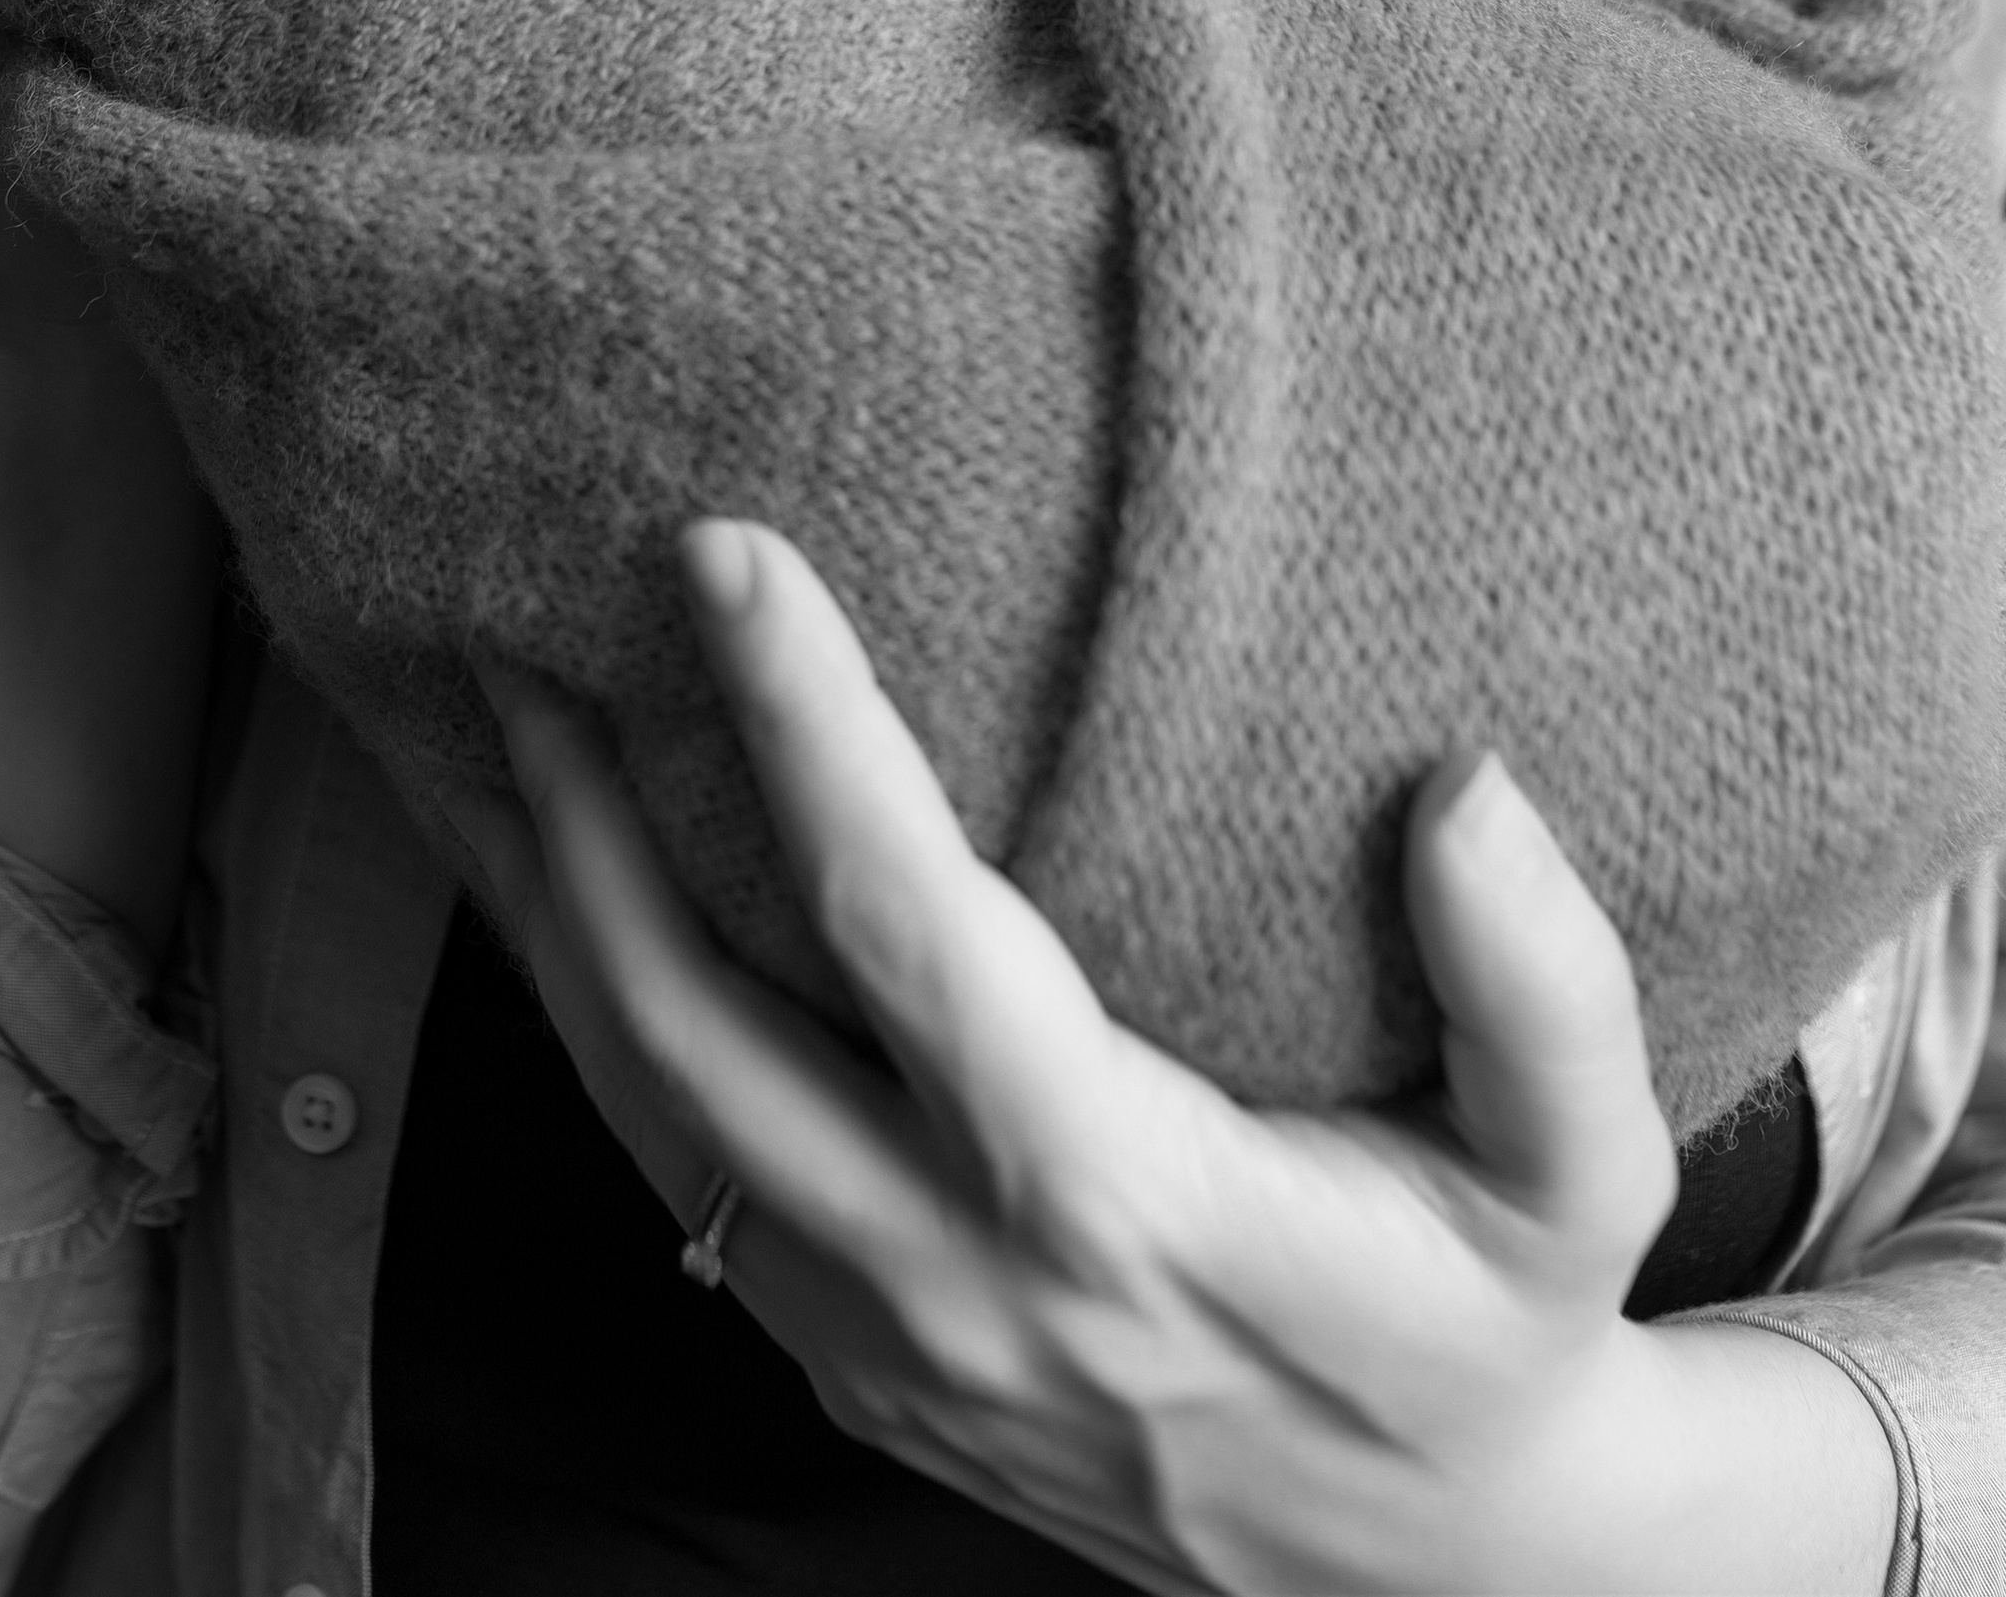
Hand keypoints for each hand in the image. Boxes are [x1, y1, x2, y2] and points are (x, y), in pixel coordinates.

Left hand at [456, 525, 1901, 1595]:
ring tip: (468, 729)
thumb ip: (1541, 989)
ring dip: (540, 912)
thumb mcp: (1579, 1182)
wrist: (1435, 1568)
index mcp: (1114, 1202)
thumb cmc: (1493, 1326)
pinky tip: (552, 893)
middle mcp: (954, 1274)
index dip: (803, 729)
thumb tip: (1466, 787)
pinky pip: (668, 1167)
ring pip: (640, 1109)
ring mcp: (874, 1334)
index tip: (724, 553)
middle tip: (505, 624)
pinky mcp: (843, 1356)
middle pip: (689, 1024)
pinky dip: (585, 1018)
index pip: (905, 928)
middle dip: (578, 816)